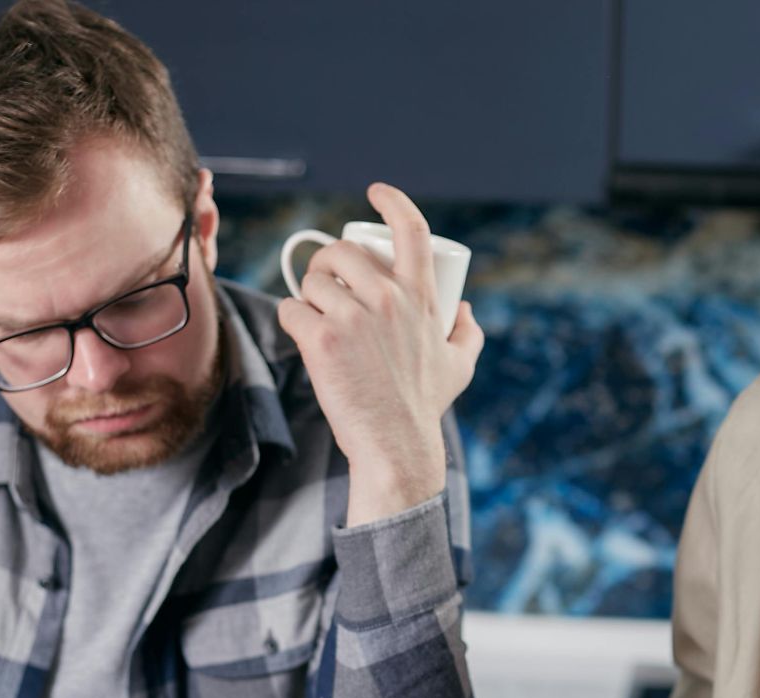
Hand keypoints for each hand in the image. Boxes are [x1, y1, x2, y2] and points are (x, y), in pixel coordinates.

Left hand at [276, 182, 483, 522]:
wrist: (395, 443)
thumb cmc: (424, 405)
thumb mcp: (459, 365)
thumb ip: (468, 333)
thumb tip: (464, 310)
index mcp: (420, 296)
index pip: (411, 230)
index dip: (392, 202)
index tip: (376, 192)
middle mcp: (387, 298)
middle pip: (341, 252)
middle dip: (327, 264)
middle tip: (326, 286)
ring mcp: (352, 317)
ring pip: (312, 280)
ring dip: (309, 296)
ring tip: (318, 320)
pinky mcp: (320, 338)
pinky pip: (291, 309)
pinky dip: (293, 321)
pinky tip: (304, 338)